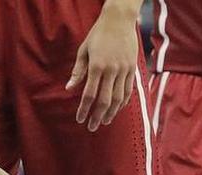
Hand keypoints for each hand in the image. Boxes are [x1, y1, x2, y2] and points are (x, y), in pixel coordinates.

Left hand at [66, 2, 139, 131]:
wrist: (119, 20)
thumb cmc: (98, 34)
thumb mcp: (83, 50)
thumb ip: (77, 71)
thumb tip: (69, 88)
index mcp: (96, 66)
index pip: (89, 94)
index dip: (84, 109)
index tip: (80, 119)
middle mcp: (111, 70)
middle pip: (105, 100)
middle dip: (97, 116)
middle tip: (92, 127)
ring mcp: (124, 70)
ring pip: (119, 98)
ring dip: (111, 112)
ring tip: (105, 121)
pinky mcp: (132, 68)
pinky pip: (128, 90)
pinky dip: (123, 102)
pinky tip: (118, 108)